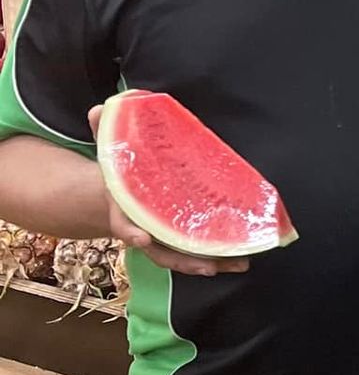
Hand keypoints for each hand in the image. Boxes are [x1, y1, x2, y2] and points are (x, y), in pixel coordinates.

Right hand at [87, 106, 250, 277]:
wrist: (115, 197)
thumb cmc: (119, 174)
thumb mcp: (109, 152)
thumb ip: (106, 132)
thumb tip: (101, 107)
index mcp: (124, 211)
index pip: (125, 225)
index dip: (132, 232)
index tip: (142, 238)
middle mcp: (143, 231)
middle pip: (161, 252)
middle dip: (185, 260)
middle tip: (208, 267)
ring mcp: (161, 239)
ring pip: (182, 257)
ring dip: (210, 263)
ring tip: (239, 264)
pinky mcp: (177, 239)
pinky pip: (194, 252)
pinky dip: (216, 257)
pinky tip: (240, 259)